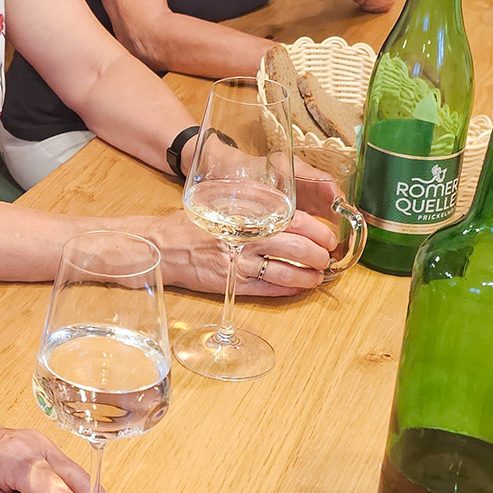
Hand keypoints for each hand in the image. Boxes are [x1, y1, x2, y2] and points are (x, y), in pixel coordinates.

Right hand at [148, 208, 333, 295]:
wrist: (163, 246)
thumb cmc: (193, 224)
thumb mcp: (225, 204)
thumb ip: (255, 207)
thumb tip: (289, 214)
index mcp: (248, 216)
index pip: (296, 221)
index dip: (319, 231)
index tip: (329, 237)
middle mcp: (247, 238)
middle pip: (297, 248)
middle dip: (319, 256)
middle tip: (327, 259)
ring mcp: (241, 263)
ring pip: (287, 271)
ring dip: (308, 276)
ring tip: (316, 277)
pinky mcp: (233, 284)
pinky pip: (268, 288)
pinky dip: (288, 289)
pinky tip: (297, 287)